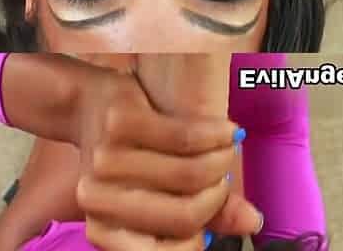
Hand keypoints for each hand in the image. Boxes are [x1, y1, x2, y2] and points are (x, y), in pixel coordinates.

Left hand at [74, 68, 236, 248]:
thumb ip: (204, 211)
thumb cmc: (128, 154)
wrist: (89, 105)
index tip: (212, 209)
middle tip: (225, 175)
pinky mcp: (121, 122)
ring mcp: (107, 158)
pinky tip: (228, 132)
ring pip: (189, 175)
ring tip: (226, 152)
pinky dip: (215, 135)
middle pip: (184, 215)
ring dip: (220, 164)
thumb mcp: (161, 189)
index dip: (200, 237)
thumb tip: (253, 222)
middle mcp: (99, 197)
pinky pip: (185, 137)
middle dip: (217, 197)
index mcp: (105, 225)